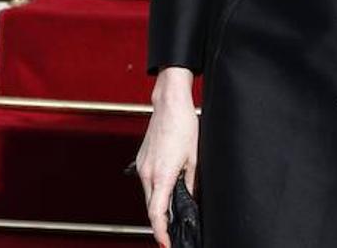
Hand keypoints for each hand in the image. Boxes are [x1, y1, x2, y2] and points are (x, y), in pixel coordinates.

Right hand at [136, 68, 198, 246]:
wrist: (169, 103)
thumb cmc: (183, 125)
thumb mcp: (195, 157)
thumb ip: (192, 182)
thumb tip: (192, 199)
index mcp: (162, 175)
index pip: (157, 214)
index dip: (162, 232)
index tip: (167, 243)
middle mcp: (147, 173)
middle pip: (152, 207)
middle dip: (161, 223)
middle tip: (173, 233)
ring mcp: (142, 167)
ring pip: (149, 196)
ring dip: (159, 206)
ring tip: (172, 215)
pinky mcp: (142, 160)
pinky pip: (148, 183)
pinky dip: (156, 192)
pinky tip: (167, 192)